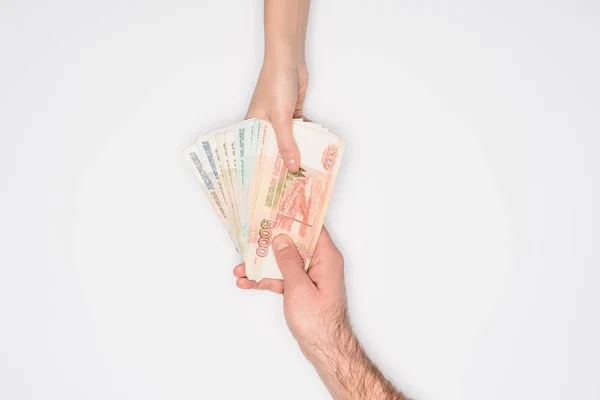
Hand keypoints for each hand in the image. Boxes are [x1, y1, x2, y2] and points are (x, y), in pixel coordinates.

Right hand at [233, 228, 349, 359]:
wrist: (325, 349)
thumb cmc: (318, 320)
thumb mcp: (299, 287)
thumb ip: (288, 261)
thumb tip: (281, 239)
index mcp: (327, 257)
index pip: (312, 228)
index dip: (294, 218)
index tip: (276, 210)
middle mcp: (321, 263)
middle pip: (294, 244)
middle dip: (270, 244)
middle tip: (249, 238)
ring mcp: (311, 276)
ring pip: (284, 262)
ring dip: (262, 265)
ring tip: (240, 268)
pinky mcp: (303, 289)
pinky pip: (283, 278)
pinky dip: (267, 280)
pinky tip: (248, 283)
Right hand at [246, 61, 308, 172]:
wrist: (289, 60)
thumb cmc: (276, 84)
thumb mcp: (281, 118)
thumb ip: (287, 143)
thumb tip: (292, 166)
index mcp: (253, 126)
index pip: (257, 152)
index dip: (264, 168)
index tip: (271, 186)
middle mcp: (264, 125)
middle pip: (275, 148)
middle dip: (284, 162)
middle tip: (292, 183)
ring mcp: (279, 119)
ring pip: (289, 140)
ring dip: (298, 151)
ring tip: (305, 171)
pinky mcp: (292, 114)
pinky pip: (299, 131)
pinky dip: (306, 139)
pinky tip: (314, 151)